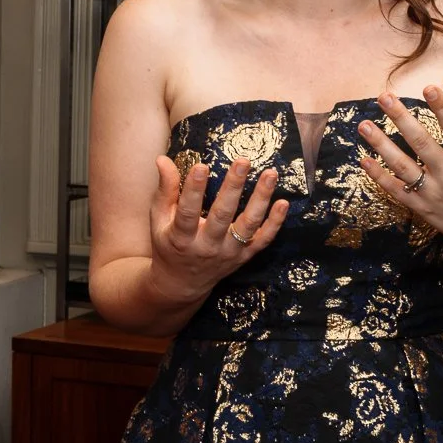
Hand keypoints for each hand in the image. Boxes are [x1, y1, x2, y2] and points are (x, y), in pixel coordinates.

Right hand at [147, 156, 289, 305]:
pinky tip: (283, 202)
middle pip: (222, 216)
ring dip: (261, 199)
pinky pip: (263, 240)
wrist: (182, 283)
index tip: (201, 166)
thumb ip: (165, 189)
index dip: (193, 190)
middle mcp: (207, 247)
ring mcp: (228, 253)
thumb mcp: (159, 219)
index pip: (187, 213)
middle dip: (233, 187)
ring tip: (270, 174)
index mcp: (181, 238)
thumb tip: (163, 159)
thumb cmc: (169, 244)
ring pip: (248, 226)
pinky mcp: (244, 256)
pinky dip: (275, 223)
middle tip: (243, 161)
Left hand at [356, 86, 442, 255]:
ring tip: (363, 125)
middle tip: (384, 97)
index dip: (442, 108)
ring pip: (403, 166)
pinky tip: (364, 159)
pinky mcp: (421, 207)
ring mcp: (433, 193)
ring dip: (381, 144)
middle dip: (401, 118)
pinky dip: (379, 176)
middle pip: (421, 143)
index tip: (428, 87)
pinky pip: (396, 190)